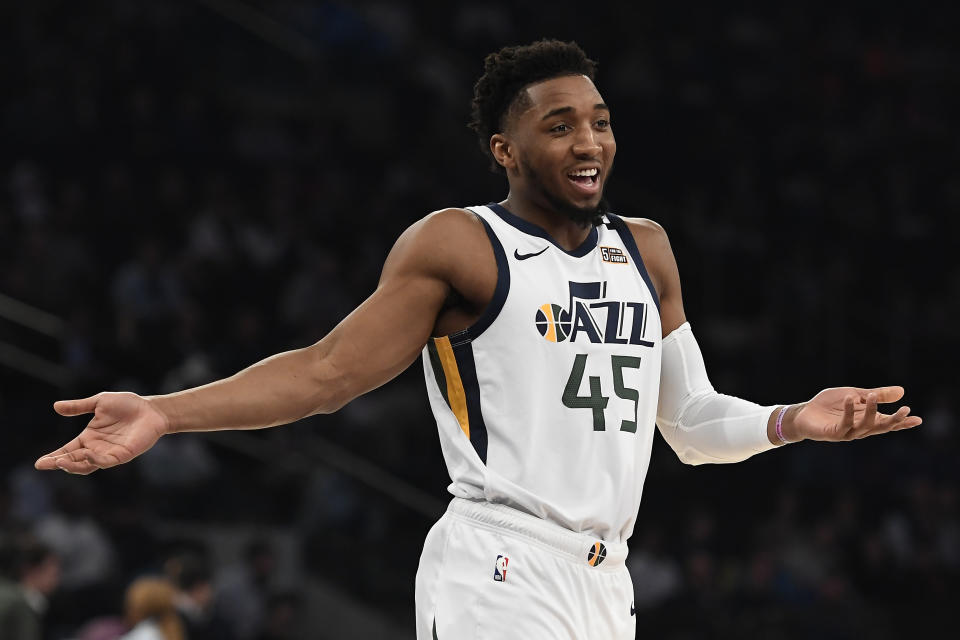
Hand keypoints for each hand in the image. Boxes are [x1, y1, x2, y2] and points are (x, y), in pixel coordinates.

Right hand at [35, 392, 169, 474]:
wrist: (151, 409)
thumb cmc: (128, 405)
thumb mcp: (99, 402)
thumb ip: (79, 406)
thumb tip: (56, 406)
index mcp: (89, 437)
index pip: (68, 450)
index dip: (54, 457)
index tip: (39, 463)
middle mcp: (97, 448)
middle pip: (74, 460)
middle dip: (59, 463)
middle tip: (45, 464)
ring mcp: (109, 453)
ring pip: (87, 465)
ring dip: (74, 465)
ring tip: (60, 462)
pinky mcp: (123, 455)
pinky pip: (106, 461)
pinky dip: (95, 460)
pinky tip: (87, 454)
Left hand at [787, 386, 921, 441]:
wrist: (804, 412)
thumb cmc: (830, 405)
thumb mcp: (856, 395)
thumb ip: (877, 395)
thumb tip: (902, 391)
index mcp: (867, 420)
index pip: (888, 422)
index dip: (903, 422)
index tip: (918, 419)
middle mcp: (860, 429)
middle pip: (881, 427)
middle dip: (894, 420)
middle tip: (905, 410)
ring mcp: (847, 433)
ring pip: (865, 426)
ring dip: (871, 411)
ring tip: (872, 396)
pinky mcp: (834, 433)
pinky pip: (844, 424)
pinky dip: (848, 411)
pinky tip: (851, 398)